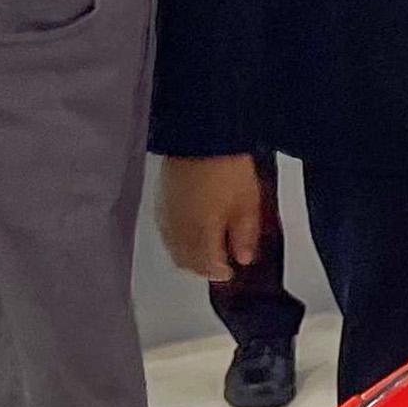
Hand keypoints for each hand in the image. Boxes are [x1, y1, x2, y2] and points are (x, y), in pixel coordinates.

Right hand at [158, 153, 265, 283]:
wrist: (199, 135)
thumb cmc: (225, 167)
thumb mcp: (247, 205)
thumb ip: (245, 236)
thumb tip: (243, 258)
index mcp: (200, 236)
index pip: (208, 268)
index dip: (223, 272)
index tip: (233, 268)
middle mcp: (178, 231)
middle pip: (188, 262)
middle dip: (204, 266)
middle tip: (222, 261)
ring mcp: (166, 216)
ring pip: (175, 248)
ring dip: (191, 253)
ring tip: (210, 245)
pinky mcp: (160, 201)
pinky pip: (168, 230)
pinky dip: (180, 237)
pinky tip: (193, 227)